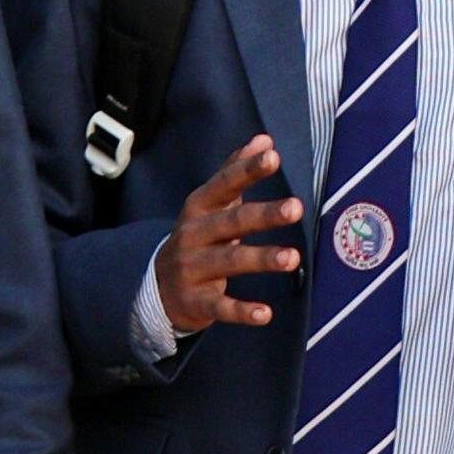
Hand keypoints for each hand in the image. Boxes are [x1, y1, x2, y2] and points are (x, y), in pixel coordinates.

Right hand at [152, 135, 303, 335]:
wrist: (157, 287)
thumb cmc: (197, 237)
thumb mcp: (209, 204)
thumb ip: (235, 171)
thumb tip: (264, 140)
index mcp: (199, 207)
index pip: (225, 184)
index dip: (248, 170)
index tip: (274, 156)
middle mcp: (193, 234)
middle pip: (231, 222)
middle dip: (263, 215)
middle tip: (296, 208)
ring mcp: (192, 269)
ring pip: (229, 262)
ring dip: (261, 259)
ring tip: (293, 258)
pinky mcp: (195, 301)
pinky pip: (220, 306)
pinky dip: (242, 311)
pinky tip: (266, 314)